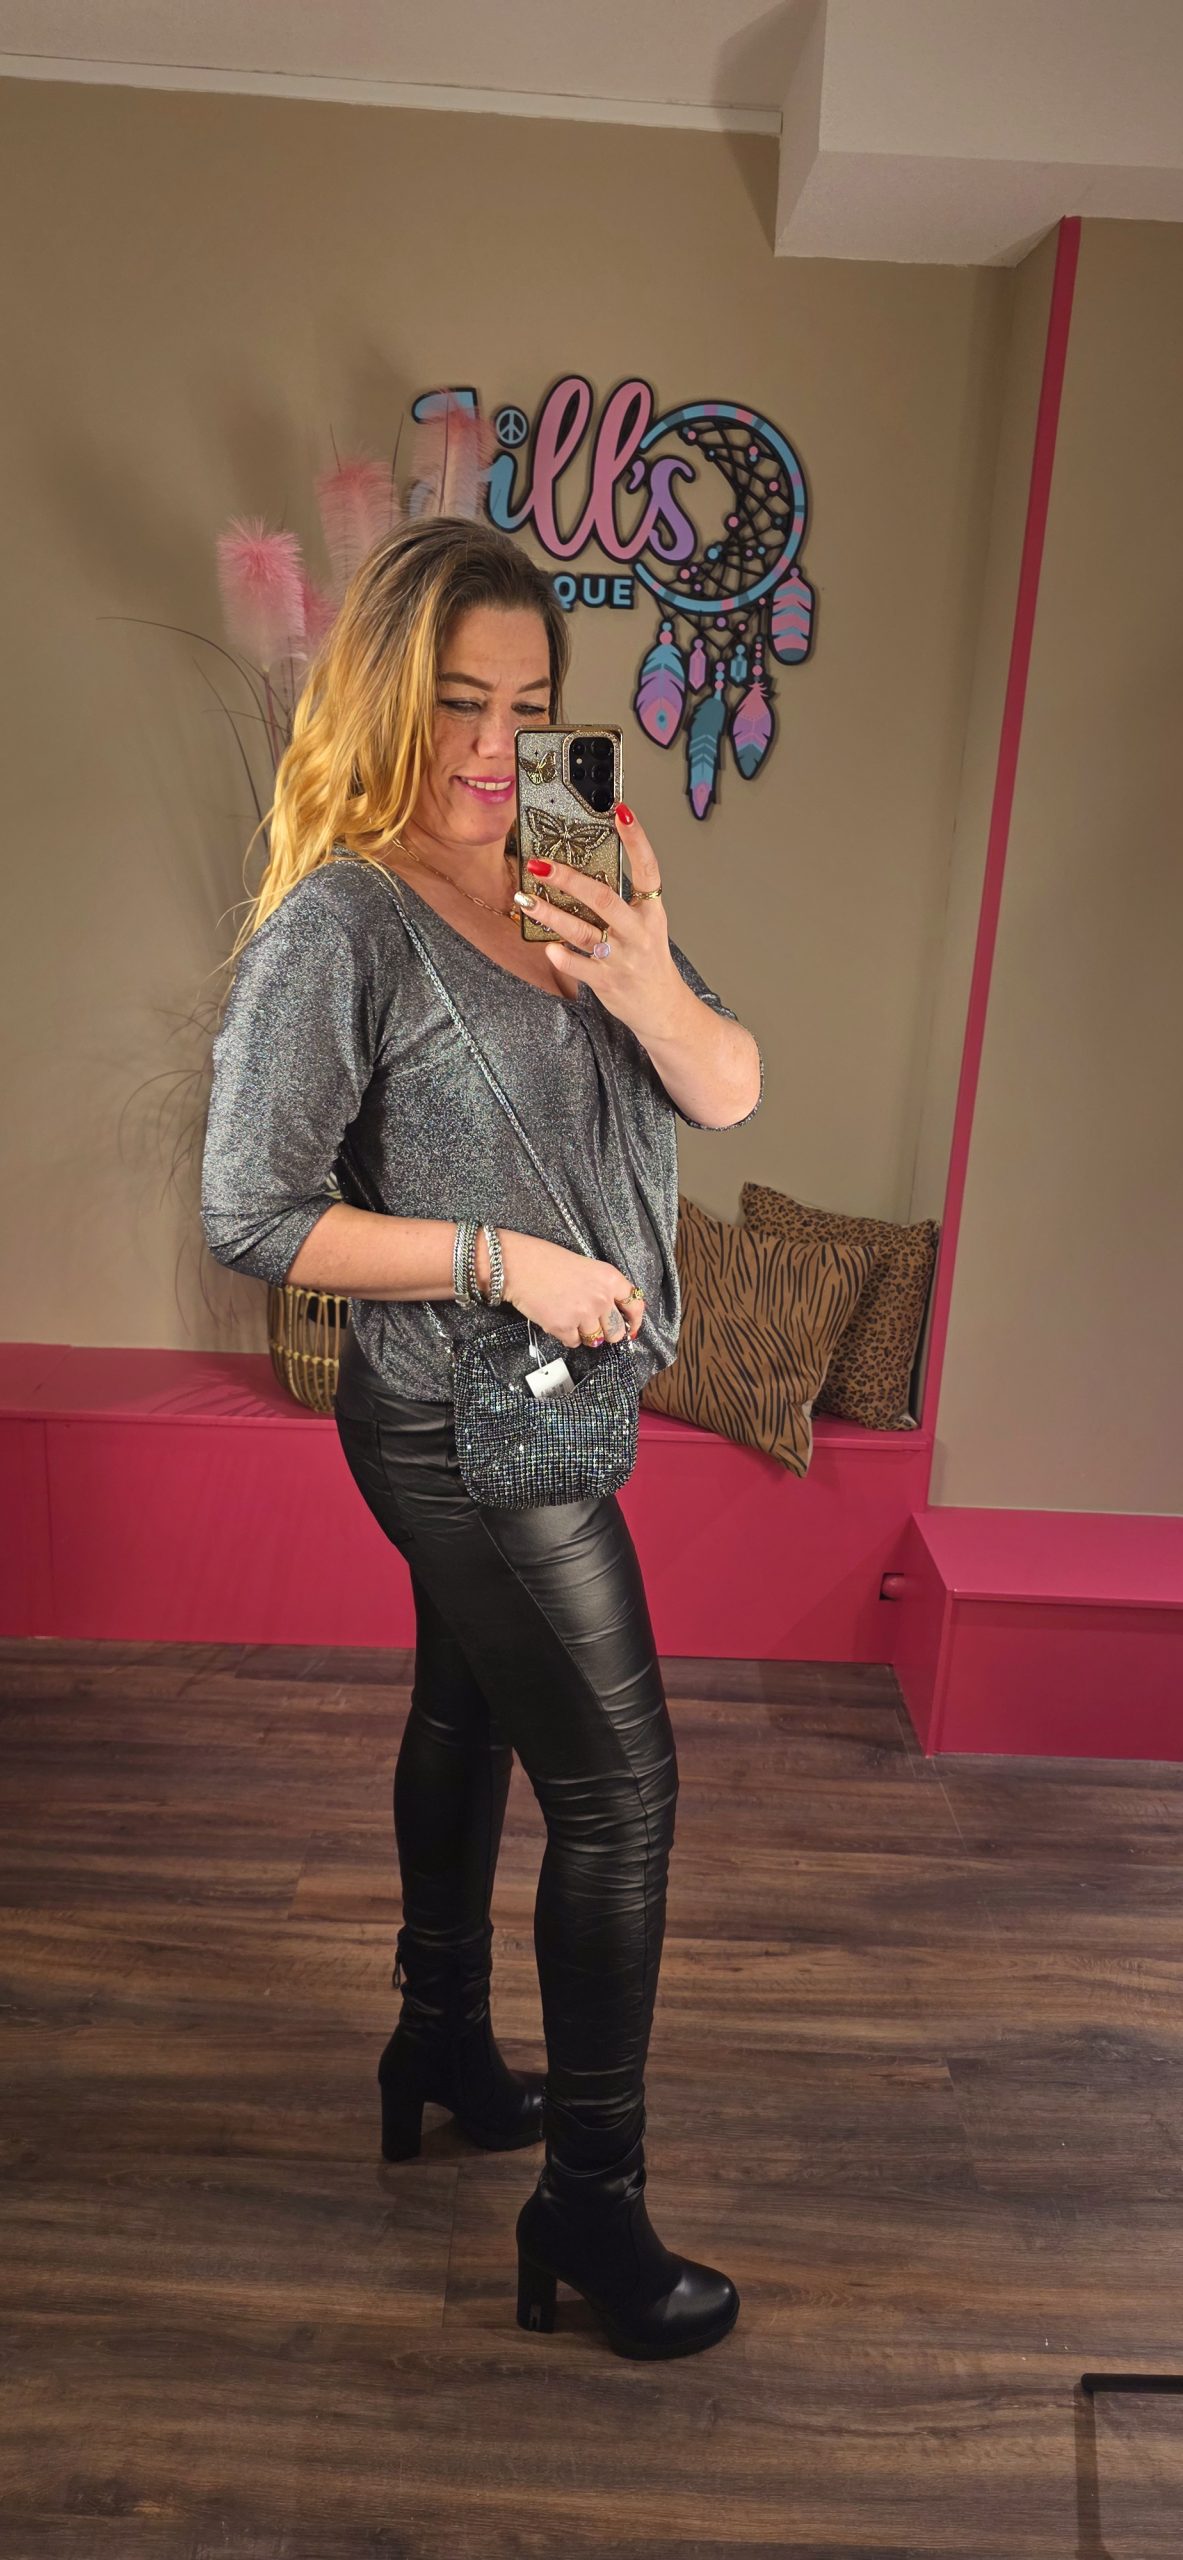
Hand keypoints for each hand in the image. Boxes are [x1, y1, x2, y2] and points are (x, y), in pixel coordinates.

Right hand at [498, 1232, 646, 1351]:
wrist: (520, 1266)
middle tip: (592, 1324)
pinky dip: (566, 1336)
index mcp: (610, 1279)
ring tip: (569, 1317)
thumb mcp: (587, 1268)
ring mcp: (583, 1315)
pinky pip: (574, 1342)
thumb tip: (612, 1314)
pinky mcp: (564, 1327)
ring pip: (595, 1340)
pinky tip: (557, 1319)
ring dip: (584, 1334)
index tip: (631, 1329)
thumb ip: (603, 1289)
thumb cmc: (548, 1262)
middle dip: (606, 1332)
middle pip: (616, 1331)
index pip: (636, 1305)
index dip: (634, 1321)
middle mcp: (601, 1298)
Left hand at [514, 804, 682, 1036]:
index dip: (636, 840)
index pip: (648, 869)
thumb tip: (579, 872)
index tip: (620, 812)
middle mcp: (638, 932)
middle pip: (603, 898)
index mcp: (651, 912)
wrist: (664, 1009)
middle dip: (569, 879)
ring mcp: (622, 958)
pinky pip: (579, 966)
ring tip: (525, 898)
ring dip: (550, 914)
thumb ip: (619, 903)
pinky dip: (561, 956)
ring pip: (582, 931)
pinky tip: (547, 947)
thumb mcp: (644, 927)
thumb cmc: (648, 962)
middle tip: (540, 864)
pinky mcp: (608, 982)